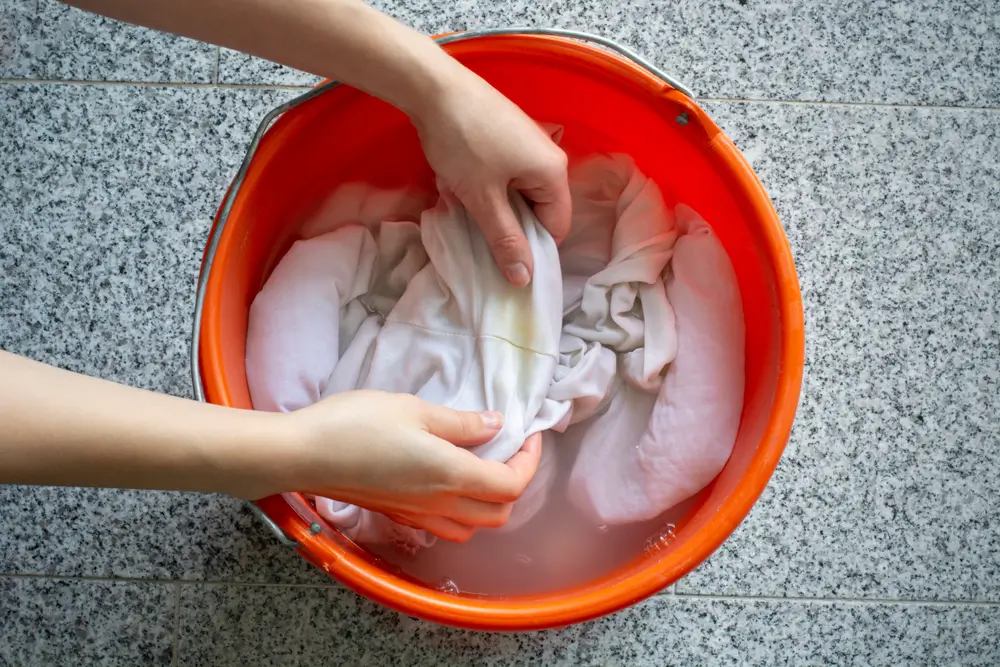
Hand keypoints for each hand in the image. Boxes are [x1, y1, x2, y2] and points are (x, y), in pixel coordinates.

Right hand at [271, 390, 541, 541]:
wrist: (302, 455)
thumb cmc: (356, 424)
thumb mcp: (415, 409)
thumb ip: (461, 423)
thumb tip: (495, 425)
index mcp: (452, 476)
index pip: (512, 484)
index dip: (529, 461)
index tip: (527, 434)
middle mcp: (439, 505)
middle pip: (499, 514)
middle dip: (514, 484)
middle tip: (508, 450)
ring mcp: (416, 516)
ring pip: (473, 526)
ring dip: (489, 503)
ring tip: (481, 466)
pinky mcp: (396, 515)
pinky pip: (444, 528)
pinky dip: (461, 512)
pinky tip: (447, 482)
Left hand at [413, 67, 570, 287]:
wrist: (434, 88)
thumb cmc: (463, 143)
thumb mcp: (483, 199)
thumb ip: (505, 240)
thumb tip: (525, 280)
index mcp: (553, 173)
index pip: (556, 227)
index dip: (532, 249)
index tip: (502, 259)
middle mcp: (549, 157)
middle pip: (540, 210)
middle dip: (511, 227)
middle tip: (479, 235)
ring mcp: (529, 143)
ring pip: (520, 193)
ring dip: (496, 207)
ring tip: (468, 208)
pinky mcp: (509, 135)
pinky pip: (508, 175)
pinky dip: (490, 187)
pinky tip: (465, 185)